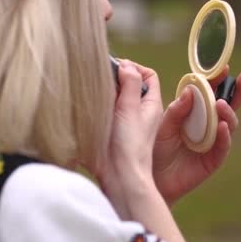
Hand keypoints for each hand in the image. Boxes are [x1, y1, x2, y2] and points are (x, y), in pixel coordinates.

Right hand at [97, 60, 163, 218]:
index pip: (148, 76)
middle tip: (102, 78)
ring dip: (105, 92)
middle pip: (130, 85)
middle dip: (116, 78)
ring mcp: (125, 121)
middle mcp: (140, 112)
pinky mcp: (112, 131)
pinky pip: (106, 111)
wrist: (119, 176)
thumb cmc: (129, 145)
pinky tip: (89, 106)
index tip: (118, 67)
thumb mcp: (131, 108)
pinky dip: (98, 105)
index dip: (135, 67)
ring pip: (116, 97)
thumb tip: (126, 65)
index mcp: (151, 105)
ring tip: (94, 92)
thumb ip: (129, 83)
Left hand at [153, 67, 240, 204]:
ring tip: (221, 104)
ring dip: (228, 112)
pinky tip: (223, 126)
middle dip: (238, 91)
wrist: (149, 177)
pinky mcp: (212, 160)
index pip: (209, 93)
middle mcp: (207, 126)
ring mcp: (212, 143)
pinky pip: (222, 146)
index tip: (223, 67)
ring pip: (228, 124)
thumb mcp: (163, 125)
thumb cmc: (154, 148)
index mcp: (194, 113)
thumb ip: (177, 110)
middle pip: (227, 106)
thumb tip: (192, 91)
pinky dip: (224, 136)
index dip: (217, 80)